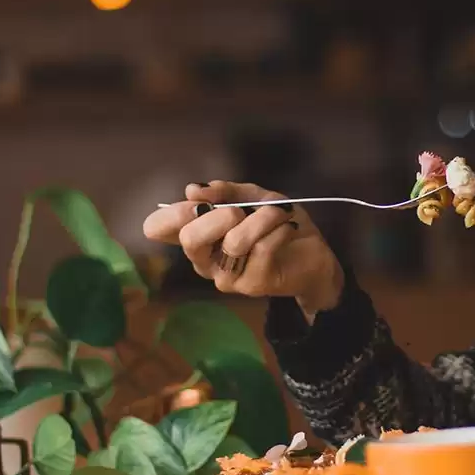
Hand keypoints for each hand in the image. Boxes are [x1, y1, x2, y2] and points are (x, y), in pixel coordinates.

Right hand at [143, 181, 343, 318]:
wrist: (315, 256)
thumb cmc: (278, 225)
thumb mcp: (254, 198)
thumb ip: (225, 191)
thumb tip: (192, 190)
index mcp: (198, 236)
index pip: (158, 229)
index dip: (170, 213)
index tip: (196, 201)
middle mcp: (204, 260)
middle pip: (190, 239)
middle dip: (218, 215)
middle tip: (239, 210)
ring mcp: (226, 276)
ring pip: (234, 241)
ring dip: (262, 219)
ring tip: (279, 213)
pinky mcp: (252, 284)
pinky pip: (262, 248)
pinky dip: (279, 229)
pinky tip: (288, 228)